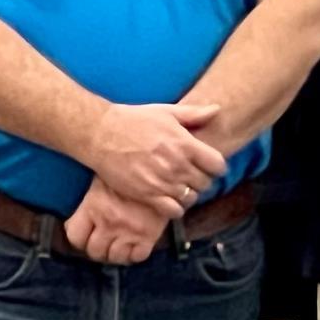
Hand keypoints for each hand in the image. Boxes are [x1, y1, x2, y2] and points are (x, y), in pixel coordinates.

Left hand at [64, 177, 172, 264]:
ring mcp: (129, 231)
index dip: (80, 239)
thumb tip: (82, 215)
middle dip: (98, 248)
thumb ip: (91, 201)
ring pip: (114, 257)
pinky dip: (135, 254)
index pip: (75, 237)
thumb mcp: (104, 179)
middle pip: (94, 251)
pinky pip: (137, 257)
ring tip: (120, 244)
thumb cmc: (130, 170)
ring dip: (116, 253)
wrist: (163, 168)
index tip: (86, 237)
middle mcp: (108, 222)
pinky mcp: (149, 235)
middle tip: (104, 242)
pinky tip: (136, 245)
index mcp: (94, 206)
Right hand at [87, 101, 225, 213]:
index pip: (218, 165)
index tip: (210, 166)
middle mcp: (177, 165)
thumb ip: (194, 114)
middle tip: (193, 177)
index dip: (217, 167)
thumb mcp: (166, 112)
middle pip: (206, 183)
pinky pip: (173, 210)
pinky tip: (170, 199)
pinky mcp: (147, 195)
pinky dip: (176, 208)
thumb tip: (217, 109)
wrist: (102, 134)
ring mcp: (162, 182)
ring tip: (181, 188)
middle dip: (203, 180)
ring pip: (191, 198)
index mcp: (185, 144)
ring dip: (189, 194)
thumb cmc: (135, 120)